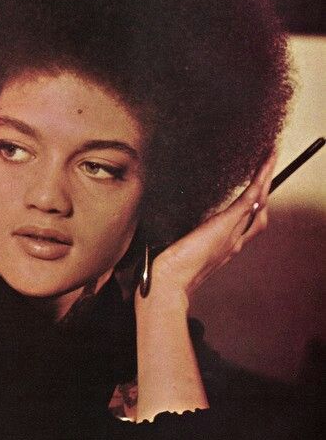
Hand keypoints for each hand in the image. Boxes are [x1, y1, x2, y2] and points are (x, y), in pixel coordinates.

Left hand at [148, 152, 276, 300]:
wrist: (170, 282)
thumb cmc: (170, 270)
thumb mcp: (182, 250)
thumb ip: (188, 240)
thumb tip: (181, 229)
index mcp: (225, 247)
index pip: (246, 221)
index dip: (254, 203)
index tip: (257, 188)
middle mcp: (234, 242)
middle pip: (258, 210)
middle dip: (266, 187)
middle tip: (269, 164)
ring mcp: (232, 234)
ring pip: (258, 202)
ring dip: (266, 178)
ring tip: (270, 158)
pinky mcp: (226, 226)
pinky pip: (248, 201)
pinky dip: (258, 183)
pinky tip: (263, 168)